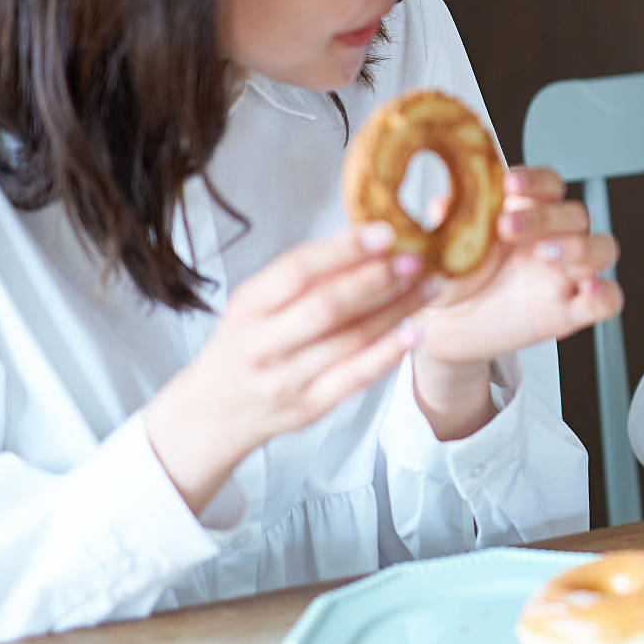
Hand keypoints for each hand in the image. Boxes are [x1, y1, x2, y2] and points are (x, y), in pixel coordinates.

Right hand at [144, 222, 435, 513]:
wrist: (215, 411)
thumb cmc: (246, 342)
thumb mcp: (256, 303)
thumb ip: (303, 277)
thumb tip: (367, 241)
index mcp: (247, 307)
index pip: (296, 271)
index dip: (344, 249)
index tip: (385, 233)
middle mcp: (261, 344)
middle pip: (328, 307)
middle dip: (378, 280)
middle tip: (416, 260)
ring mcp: (285, 379)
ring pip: (350, 340)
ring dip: (397, 311)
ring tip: (428, 287)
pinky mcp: (310, 406)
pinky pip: (356, 377)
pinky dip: (389, 352)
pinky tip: (415, 331)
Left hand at [416, 167, 623, 360]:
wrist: (443, 327)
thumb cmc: (446, 277)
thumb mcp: (438, 244)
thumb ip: (444, 221)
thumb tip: (442, 203)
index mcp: (524, 214)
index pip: (550, 185)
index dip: (537, 180)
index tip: (510, 184)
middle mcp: (551, 239)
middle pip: (576, 214)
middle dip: (546, 217)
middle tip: (508, 228)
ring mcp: (564, 276)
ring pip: (602, 248)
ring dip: (579, 247)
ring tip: (544, 254)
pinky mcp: (571, 312)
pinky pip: (608, 299)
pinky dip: (604, 292)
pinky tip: (586, 289)